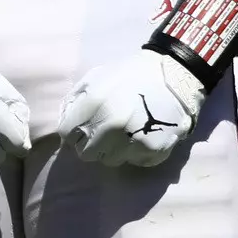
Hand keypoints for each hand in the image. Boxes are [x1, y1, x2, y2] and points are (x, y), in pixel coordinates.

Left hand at [62, 50, 205, 166]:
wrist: (174, 75)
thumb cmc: (131, 75)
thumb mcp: (96, 77)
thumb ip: (75, 101)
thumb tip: (62, 124)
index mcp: (94, 104)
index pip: (67, 135)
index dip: (73, 131)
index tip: (83, 127)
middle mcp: (112, 126)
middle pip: (85, 153)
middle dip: (91, 143)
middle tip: (104, 130)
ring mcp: (133, 141)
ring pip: (109, 160)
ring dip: (113, 149)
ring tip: (126, 130)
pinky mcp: (152, 152)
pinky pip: (133, 162)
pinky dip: (135, 152)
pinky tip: (142, 134)